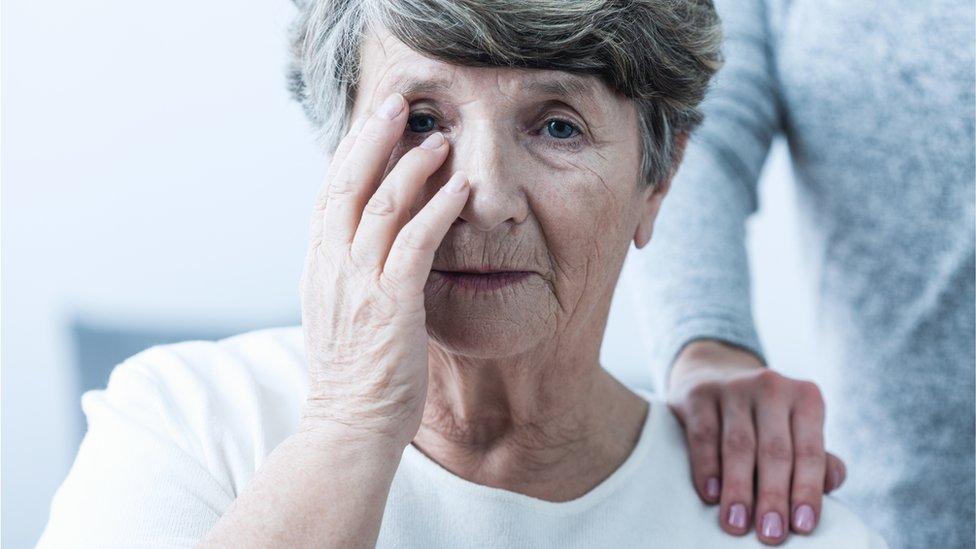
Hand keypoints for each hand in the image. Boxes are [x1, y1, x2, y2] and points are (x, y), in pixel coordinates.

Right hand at [299, 92, 468, 448]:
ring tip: (439, 139)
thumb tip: (364, 243)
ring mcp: (359, 284)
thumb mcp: (338, 314)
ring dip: (411, 166)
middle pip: (348, 185)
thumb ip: (347, 273)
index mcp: (319, 267)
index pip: (330, 194)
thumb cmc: (353, 376)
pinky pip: (415, 243)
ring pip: (381, 206)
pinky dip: (438, 210)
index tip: (372, 122)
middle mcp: (332, 267)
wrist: (348, 427)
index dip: (351, 153)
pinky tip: (460, 189)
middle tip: (397, 103)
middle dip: (372, 138)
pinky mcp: (391, 304)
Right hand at [667, 340, 846, 545]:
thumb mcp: (795, 430)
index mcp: (805, 397)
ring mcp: (733, 387)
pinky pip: (704, 435)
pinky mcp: (699, 394)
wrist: (716, 376)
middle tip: (771, 535)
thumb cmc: (765, 420)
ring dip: (738, 488)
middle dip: (773, 496)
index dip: (807, 490)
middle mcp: (772, 386)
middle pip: (774, 450)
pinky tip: (710, 494)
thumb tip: (833, 482)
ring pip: (738, 445)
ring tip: (737, 525)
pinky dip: (707, 467)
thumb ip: (817, 458)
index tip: (803, 527)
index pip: (809, 450)